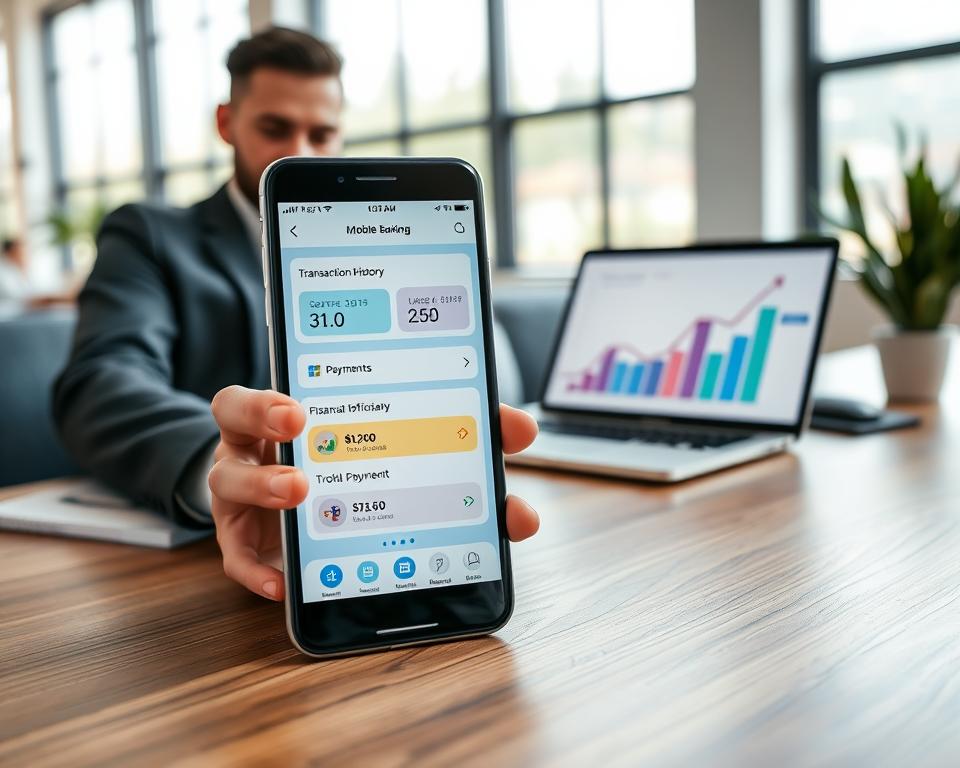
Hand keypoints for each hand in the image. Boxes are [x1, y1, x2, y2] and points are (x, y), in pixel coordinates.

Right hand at [208, 386, 540, 600]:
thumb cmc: (357, 463)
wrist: (293, 508)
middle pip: (237, 415)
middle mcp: (261, 443)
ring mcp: (246, 491)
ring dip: (263, 486)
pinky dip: (257, 571)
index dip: (276, 391)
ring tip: (298, 492)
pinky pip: (237, 556)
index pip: (274, 385)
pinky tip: (284, 586)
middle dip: (264, 415)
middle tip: (297, 423)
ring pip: (228, 481)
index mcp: (297, 409)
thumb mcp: (397, 440)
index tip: (302, 403)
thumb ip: (463, 431)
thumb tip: (521, 428)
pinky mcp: (246, 540)